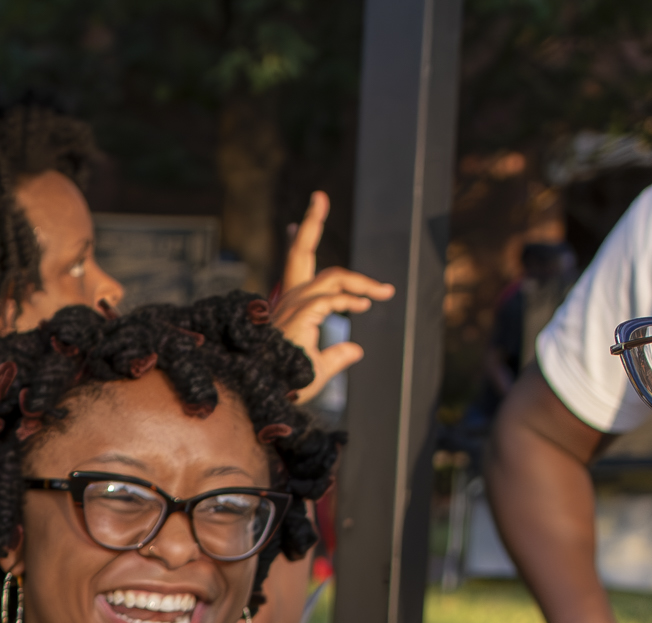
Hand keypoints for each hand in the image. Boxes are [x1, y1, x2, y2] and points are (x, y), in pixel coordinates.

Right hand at [268, 193, 394, 406]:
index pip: (298, 264)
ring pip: (331, 278)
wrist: (267, 397)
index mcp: (292, 305)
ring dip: (360, 282)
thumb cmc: (289, 384)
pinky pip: (332, 301)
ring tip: (384, 291)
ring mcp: (294, 306)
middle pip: (300, 252)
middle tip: (319, 195)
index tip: (298, 221)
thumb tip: (357, 349)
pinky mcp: (301, 316)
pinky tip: (366, 306)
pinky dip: (350, 301)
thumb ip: (338, 355)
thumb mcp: (319, 367)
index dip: (302, 237)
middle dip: (310, 220)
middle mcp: (290, 300)